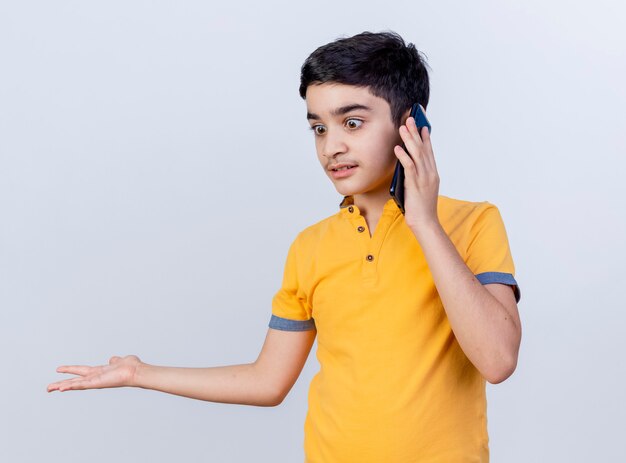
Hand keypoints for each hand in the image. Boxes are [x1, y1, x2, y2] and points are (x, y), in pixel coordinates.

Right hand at [47, 355, 142, 391]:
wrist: (136, 371)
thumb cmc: (131, 367)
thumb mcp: (119, 361)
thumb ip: (114, 361)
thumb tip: (113, 359)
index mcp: (99, 372)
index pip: (81, 372)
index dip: (71, 371)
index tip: (59, 370)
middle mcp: (95, 377)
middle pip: (75, 381)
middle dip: (61, 383)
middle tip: (48, 388)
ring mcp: (95, 381)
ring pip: (75, 384)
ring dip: (62, 386)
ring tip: (50, 388)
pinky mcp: (97, 383)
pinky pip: (82, 385)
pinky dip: (72, 386)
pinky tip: (62, 388)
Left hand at [393, 109, 440, 230]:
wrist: (425, 222)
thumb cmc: (421, 208)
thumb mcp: (420, 188)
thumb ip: (417, 176)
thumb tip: (407, 166)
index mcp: (433, 174)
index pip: (429, 152)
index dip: (426, 138)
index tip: (423, 126)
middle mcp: (430, 173)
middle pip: (423, 148)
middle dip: (416, 133)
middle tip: (411, 119)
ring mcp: (423, 178)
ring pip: (416, 154)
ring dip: (409, 139)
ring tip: (403, 127)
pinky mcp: (415, 184)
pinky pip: (409, 166)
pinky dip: (403, 155)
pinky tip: (397, 148)